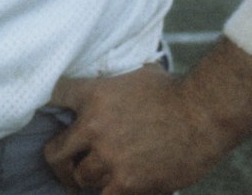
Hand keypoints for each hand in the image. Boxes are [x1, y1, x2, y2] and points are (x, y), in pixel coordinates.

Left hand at [44, 66, 221, 194]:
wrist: (203, 114)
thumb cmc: (171, 90)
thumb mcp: (132, 70)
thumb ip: (110, 78)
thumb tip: (101, 69)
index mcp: (92, 94)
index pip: (52, 99)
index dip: (48, 107)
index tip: (51, 116)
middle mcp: (93, 127)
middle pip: (54, 153)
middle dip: (58, 160)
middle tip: (64, 163)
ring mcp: (109, 158)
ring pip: (79, 179)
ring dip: (84, 179)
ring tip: (90, 177)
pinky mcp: (128, 183)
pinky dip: (105, 192)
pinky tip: (110, 187)